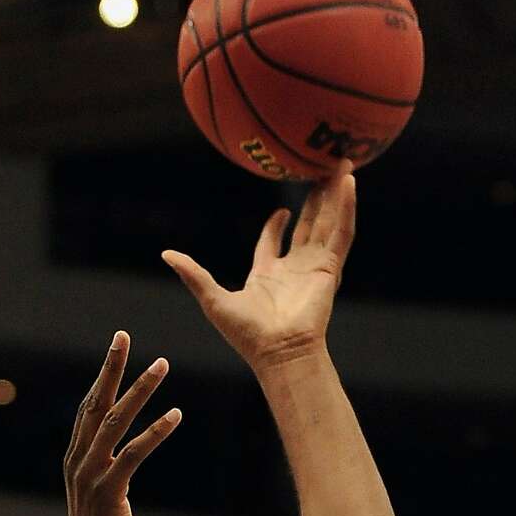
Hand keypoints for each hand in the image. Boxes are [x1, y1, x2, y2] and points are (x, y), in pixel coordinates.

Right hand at [64, 333, 180, 515]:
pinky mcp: (109, 492)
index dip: (103, 375)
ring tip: (161, 364)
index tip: (116, 346)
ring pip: (115, 421)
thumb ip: (105, 471)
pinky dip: (155, 432)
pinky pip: (133, 454)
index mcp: (76, 458)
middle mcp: (79, 461)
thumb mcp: (101, 496)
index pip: (89, 407)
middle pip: (96, 403)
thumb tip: (118, 456)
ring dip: (139, 390)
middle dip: (112, 367)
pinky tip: (175, 413)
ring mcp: (91, 475)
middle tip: (124, 335)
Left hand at [163, 164, 355, 374]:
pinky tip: (349, 182)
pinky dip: (346, 207)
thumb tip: (166, 255)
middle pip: (306, 227)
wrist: (278, 352)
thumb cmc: (246, 334)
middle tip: (319, 173)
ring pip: (327, 222)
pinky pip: (341, 232)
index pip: (273, 243)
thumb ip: (193, 274)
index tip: (282, 210)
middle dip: (314, 201)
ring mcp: (314, 267)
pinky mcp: (329, 268)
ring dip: (335, 194)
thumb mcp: (213, 299)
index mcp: (267, 276)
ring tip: (342, 164)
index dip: (277, 225)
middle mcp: (293, 270)